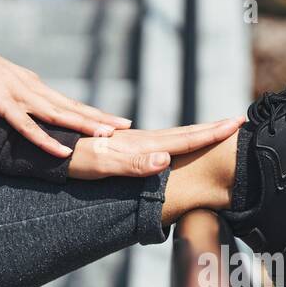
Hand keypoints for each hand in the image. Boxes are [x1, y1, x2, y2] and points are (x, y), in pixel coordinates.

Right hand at [0, 42, 129, 156]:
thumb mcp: (0, 87)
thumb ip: (17, 99)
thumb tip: (28, 113)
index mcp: (32, 85)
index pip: (69, 101)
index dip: (93, 112)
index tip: (117, 120)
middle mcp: (31, 87)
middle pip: (71, 105)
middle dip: (99, 117)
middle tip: (126, 126)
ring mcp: (17, 94)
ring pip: (57, 113)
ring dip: (82, 125)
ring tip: (106, 136)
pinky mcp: (0, 102)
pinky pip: (26, 125)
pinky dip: (45, 139)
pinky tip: (63, 149)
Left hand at [68, 117, 243, 178]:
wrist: (47, 148)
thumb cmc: (72, 160)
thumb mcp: (102, 165)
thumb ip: (134, 164)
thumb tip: (166, 159)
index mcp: (141, 144)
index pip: (184, 138)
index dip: (211, 132)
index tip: (236, 123)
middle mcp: (139, 140)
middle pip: (183, 133)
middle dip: (212, 129)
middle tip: (238, 121)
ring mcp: (130, 142)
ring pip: (171, 136)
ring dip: (196, 133)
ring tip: (215, 130)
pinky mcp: (121, 146)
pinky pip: (157, 143)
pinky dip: (175, 141)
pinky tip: (174, 144)